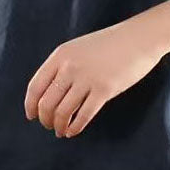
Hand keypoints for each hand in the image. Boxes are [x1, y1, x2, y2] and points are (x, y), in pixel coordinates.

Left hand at [23, 18, 169, 137]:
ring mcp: (87, 78)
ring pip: (63, 112)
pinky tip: (74, 131)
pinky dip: (75, 127)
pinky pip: (83, 115)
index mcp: (60, 55)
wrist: (138, 38)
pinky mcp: (104, 90)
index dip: (31, 105)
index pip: (35, 86)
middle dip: (45, 119)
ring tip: (61, 130)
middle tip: (49, 126)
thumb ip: (62, 67)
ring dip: (59, 125)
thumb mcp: (78, 48)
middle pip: (46, 103)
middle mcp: (70, 67)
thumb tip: (47, 94)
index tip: (31, 116)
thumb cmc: (109, 45)